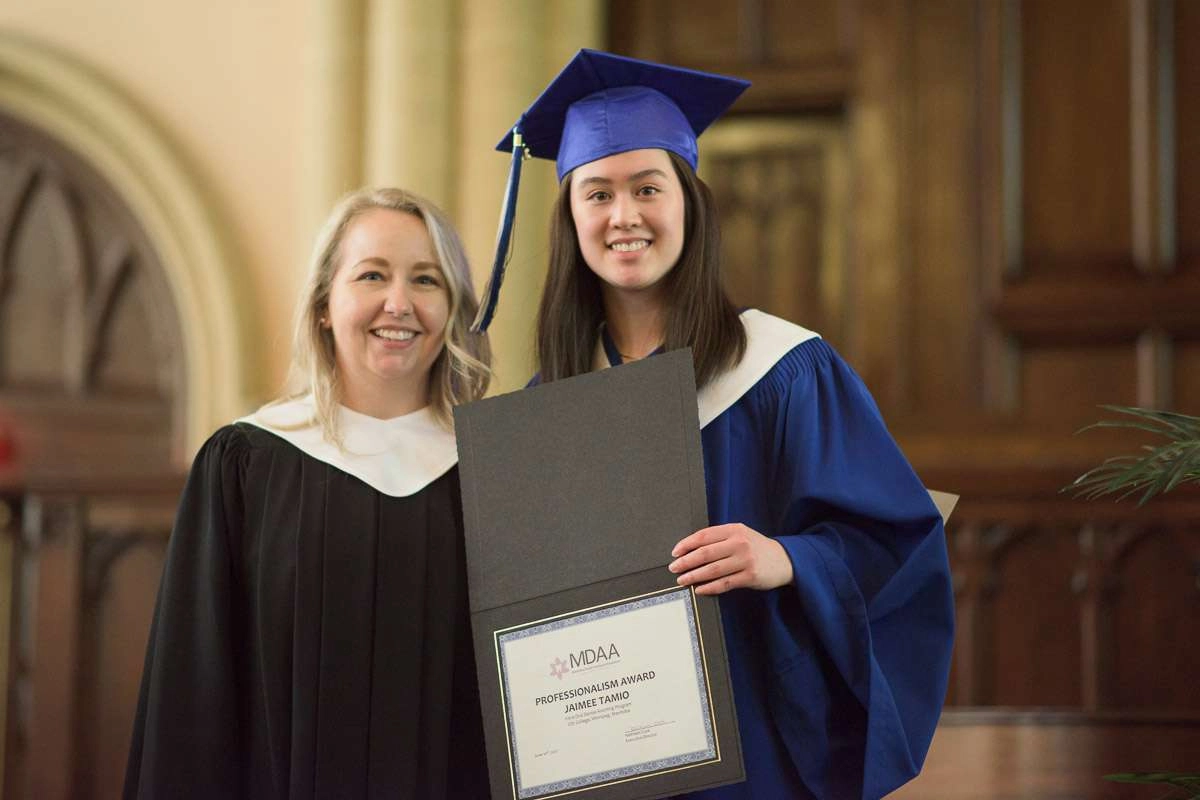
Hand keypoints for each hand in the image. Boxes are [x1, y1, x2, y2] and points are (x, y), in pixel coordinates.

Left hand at [667, 523, 793, 594]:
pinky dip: (710, 587)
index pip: (704, 535)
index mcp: (734, 529)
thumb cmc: (757, 547)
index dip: (686, 544)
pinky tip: (699, 589)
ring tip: (682, 580)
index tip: (675, 552)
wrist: (785, 560)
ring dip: (694, 576)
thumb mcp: (741, 535)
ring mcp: (745, 560)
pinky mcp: (750, 576)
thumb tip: (690, 550)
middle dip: (686, 561)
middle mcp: (739, 543)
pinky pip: (725, 583)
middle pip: (705, 553)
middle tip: (673, 568)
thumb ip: (720, 539)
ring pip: (713, 569)